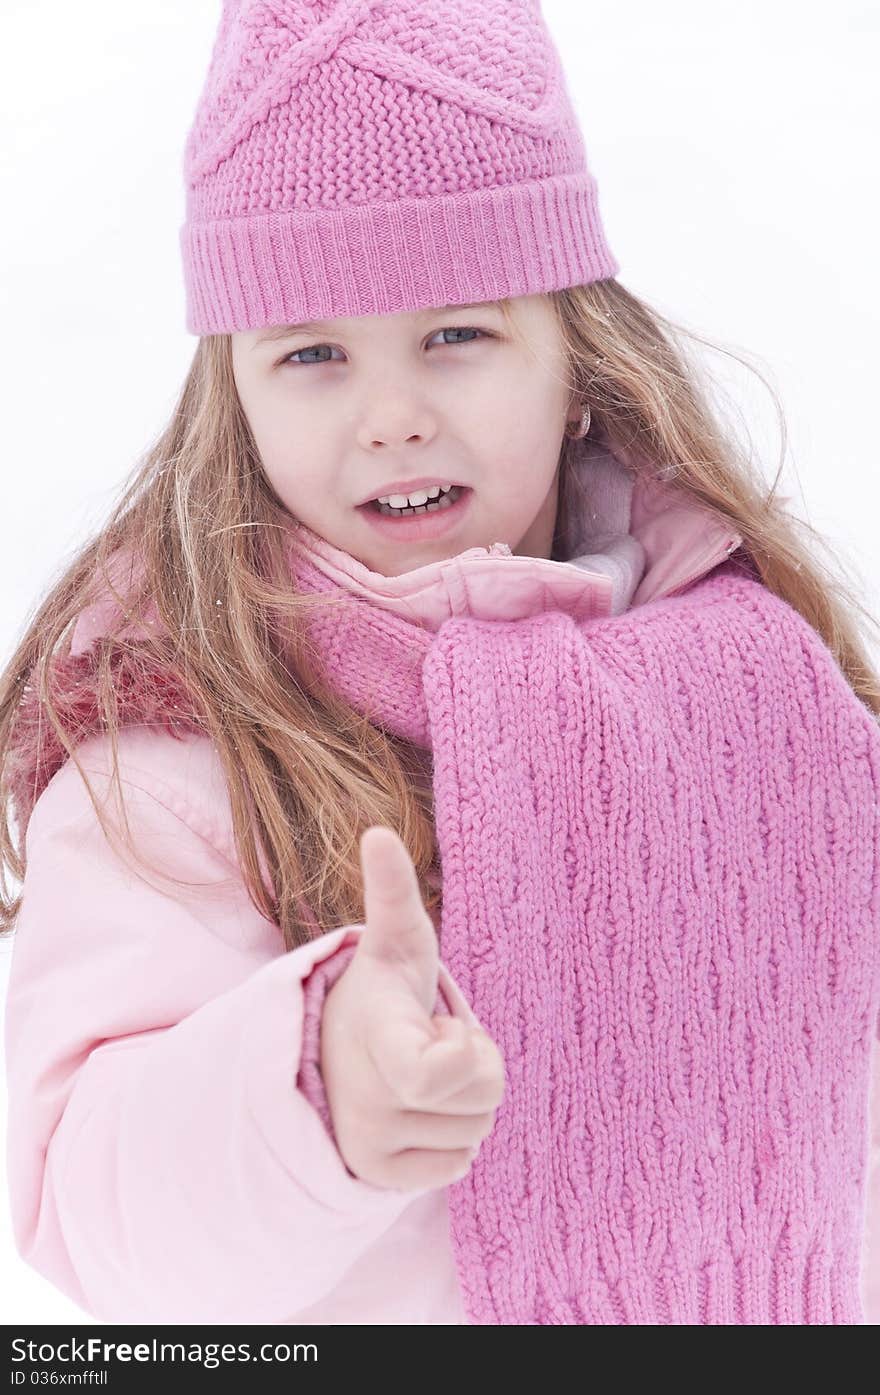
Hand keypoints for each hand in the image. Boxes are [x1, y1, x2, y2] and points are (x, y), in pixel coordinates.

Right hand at [320, 825, 504, 1190]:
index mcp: (377, 1042)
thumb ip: (393, 891)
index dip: (466, 1051)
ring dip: (465, 1104)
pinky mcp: (378, 1177)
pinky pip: (457, 1169)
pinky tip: (422, 1109)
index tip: (445, 1028)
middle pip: (484, 1102)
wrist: (329, 1051)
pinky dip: (453, 1141)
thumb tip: (377, 831)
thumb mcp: (396, 943)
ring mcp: (368, 1146)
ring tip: (425, 1073)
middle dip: (476, 1067)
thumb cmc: (380, 991)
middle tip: (436, 1043)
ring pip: (475, 1137)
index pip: (443, 1073)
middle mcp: (366, 1101)